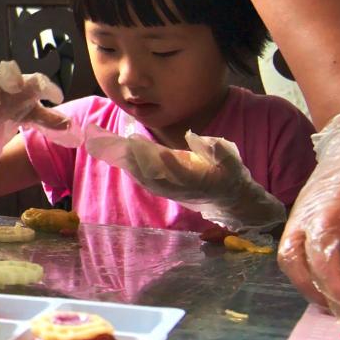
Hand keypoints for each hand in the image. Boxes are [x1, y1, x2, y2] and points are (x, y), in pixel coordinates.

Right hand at [0, 61, 61, 186]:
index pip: (34, 81)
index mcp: (18, 87)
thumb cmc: (4, 117)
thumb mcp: (29, 117)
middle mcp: (0, 88)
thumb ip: (48, 120)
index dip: (45, 87)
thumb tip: (72, 125)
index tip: (58, 98)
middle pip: (4, 74)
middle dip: (10, 76)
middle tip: (18, 85)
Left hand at [78, 129, 286, 236]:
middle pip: (151, 174)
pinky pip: (143, 179)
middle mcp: (179, 188)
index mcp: (197, 180)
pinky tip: (118, 153)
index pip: (176, 172)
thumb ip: (218, 151)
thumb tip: (197, 137)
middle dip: (132, 159)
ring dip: (126, 162)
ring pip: (143, 177)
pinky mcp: (164, 189)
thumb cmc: (231, 177)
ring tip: (108, 144)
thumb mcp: (232, 163)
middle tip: (116, 141)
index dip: (163, 162)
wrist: (230, 201)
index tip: (148, 146)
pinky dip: (130, 167)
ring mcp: (170, 190)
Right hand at [278, 108, 339, 321]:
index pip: (323, 249)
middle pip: (294, 262)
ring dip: (316, 290)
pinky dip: (316, 280)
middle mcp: (307, 210)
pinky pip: (297, 257)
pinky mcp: (302, 221)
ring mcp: (300, 216)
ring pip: (290, 263)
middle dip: (323, 295)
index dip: (338, 285)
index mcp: (334, 200)